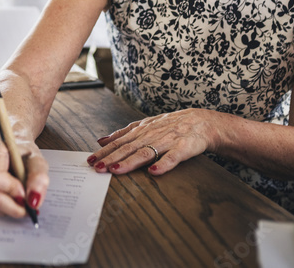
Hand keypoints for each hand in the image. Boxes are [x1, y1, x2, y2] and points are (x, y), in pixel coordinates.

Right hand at [0, 140, 48, 219]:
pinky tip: (9, 197)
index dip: (11, 190)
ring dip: (8, 208)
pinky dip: (2, 207)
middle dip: (13, 205)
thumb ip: (39, 178)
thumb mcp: (37, 160)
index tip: (25, 194)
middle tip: (27, 205)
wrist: (12, 149)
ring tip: (19, 198)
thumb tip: (33, 200)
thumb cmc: (22, 153)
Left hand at [89, 108, 218, 175]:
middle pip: (129, 148)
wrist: (202, 122)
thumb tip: (101, 139)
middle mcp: (152, 134)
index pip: (119, 142)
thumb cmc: (171, 125)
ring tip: (117, 170)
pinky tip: (154, 172)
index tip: (90, 160)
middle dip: (112, 157)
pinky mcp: (183, 148)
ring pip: (146, 152)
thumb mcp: (145, 125)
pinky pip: (173, 157)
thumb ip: (124, 132)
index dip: (105, 151)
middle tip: (97, 167)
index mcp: (141, 130)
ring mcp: (167, 141)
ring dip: (131, 161)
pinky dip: (163, 164)